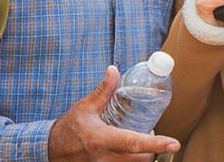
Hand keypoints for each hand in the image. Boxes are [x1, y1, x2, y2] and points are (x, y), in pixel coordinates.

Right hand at [48, 66, 179, 161]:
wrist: (49, 150)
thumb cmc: (69, 127)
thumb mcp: (86, 107)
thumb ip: (104, 90)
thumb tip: (114, 70)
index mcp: (102, 139)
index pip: (134, 143)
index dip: (156, 144)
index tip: (175, 144)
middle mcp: (104, 158)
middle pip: (140, 159)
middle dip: (152, 148)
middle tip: (151, 135)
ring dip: (141, 156)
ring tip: (140, 144)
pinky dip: (131, 161)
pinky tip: (130, 152)